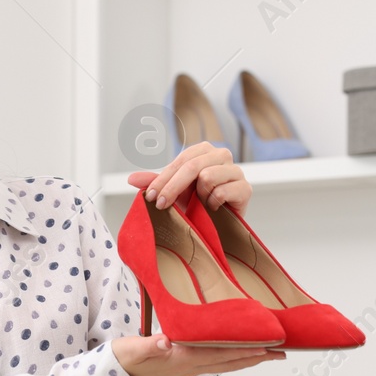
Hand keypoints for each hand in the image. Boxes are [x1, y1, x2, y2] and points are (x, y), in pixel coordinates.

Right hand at [111, 333, 283, 375]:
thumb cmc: (123, 358)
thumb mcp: (133, 349)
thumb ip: (150, 346)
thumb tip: (167, 342)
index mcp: (182, 359)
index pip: (220, 354)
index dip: (245, 350)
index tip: (267, 347)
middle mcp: (190, 366)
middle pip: (231, 362)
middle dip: (257, 357)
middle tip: (282, 352)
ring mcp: (189, 368)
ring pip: (226, 365)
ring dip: (249, 360)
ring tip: (270, 354)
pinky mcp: (185, 367)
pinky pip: (217, 363)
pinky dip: (234, 358)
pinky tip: (239, 353)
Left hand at [126, 142, 251, 216]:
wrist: (218, 225)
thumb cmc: (196, 204)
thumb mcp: (172, 192)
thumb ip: (154, 183)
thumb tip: (130, 179)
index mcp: (204, 151)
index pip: (180, 160)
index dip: (163, 179)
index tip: (150, 196)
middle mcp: (222, 155)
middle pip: (192, 166)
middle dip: (172, 187)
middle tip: (160, 205)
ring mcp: (236, 171)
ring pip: (208, 176)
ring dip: (197, 195)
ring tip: (199, 203)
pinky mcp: (245, 188)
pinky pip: (222, 192)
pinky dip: (212, 203)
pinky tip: (212, 209)